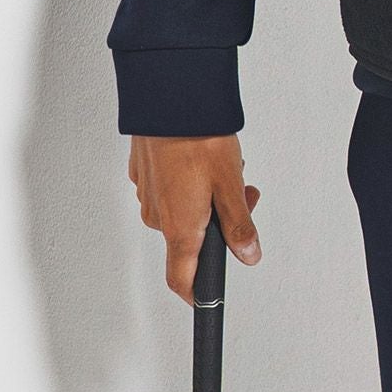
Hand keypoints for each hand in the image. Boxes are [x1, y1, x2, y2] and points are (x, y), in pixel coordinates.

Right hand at [128, 135, 261, 302]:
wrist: (168, 92)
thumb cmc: (196, 135)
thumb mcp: (231, 187)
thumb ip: (240, 229)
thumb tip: (248, 255)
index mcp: (180, 229)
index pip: (181, 280)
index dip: (196, 295)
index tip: (207, 298)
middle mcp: (158, 216)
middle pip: (190, 241)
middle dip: (219, 228)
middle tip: (243, 200)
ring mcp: (147, 193)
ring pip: (182, 213)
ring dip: (207, 203)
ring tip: (227, 173)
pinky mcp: (143, 172)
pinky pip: (169, 190)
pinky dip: (189, 184)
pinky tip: (201, 161)